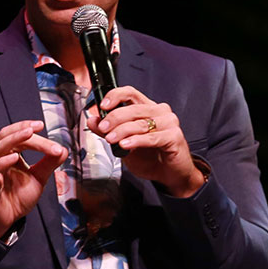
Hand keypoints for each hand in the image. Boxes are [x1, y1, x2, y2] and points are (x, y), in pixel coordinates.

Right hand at [0, 120, 67, 238]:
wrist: (8, 218)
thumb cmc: (18, 196)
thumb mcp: (39, 177)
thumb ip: (49, 163)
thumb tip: (63, 149)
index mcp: (8, 152)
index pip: (19, 136)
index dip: (31, 129)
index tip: (43, 125)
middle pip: (9, 137)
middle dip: (24, 130)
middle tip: (38, 127)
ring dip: (15, 139)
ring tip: (29, 134)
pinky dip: (2, 162)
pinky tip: (15, 158)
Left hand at [86, 86, 204, 196]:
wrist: (169, 175)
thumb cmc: (151, 158)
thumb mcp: (124, 144)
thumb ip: (109, 131)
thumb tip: (93, 121)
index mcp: (147, 108)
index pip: (130, 93)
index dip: (115, 96)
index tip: (103, 106)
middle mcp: (159, 112)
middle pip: (134, 108)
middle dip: (114, 118)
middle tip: (103, 128)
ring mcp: (169, 123)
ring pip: (141, 123)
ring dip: (122, 131)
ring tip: (111, 139)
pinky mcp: (174, 136)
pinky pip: (152, 137)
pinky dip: (136, 141)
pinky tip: (126, 145)